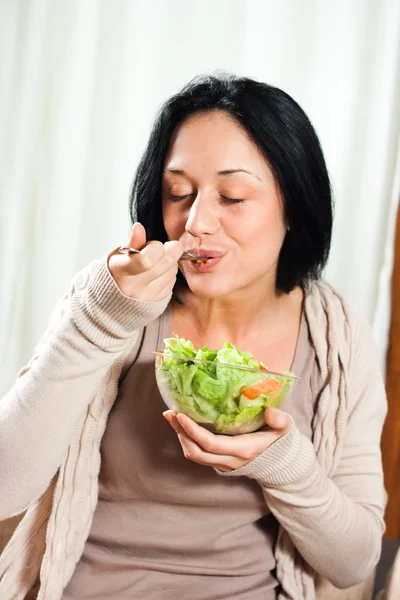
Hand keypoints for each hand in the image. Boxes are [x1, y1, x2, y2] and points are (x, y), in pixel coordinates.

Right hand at [108, 223, 182, 301]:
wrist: (111, 299)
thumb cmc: (116, 271)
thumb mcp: (119, 255)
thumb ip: (132, 242)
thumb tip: (139, 227)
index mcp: (122, 271)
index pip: (148, 258)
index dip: (156, 247)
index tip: (153, 245)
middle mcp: (135, 286)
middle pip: (167, 263)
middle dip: (170, 250)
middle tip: (162, 248)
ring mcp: (147, 296)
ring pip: (172, 271)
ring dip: (169, 262)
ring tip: (156, 262)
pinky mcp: (157, 301)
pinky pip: (172, 281)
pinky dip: (168, 273)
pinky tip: (158, 273)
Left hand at [163, 407, 291, 471]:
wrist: (280, 464)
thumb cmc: (279, 441)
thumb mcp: (284, 429)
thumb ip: (280, 421)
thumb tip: (271, 412)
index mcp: (243, 450)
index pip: (211, 444)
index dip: (193, 431)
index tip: (181, 415)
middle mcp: (230, 460)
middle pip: (196, 452)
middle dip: (180, 432)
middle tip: (170, 413)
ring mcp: (223, 464)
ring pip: (194, 455)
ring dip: (181, 436)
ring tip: (172, 417)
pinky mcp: (219, 463)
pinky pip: (198, 455)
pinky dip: (187, 440)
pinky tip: (183, 426)